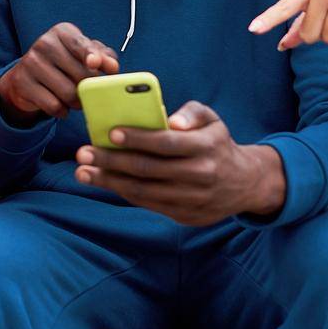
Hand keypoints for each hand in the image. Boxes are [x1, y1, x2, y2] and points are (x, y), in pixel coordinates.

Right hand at [0, 22, 118, 124]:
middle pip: (80, 75)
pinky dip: (62, 111)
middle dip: (90, 89)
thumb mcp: (84, 54)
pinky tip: (60, 106)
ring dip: (77, 102)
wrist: (28, 76)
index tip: (95, 64)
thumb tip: (112, 67)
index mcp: (62, 32)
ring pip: (68, 93)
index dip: (91, 55)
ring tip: (74, 99)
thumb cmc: (65, 63)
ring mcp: (31, 62)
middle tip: (88, 91)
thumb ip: (103, 57)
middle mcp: (44, 43)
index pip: (80, 45)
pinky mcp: (22, 82)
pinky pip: (53, 106)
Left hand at [73, 101, 283, 225]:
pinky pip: (148, 204)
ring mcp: (192, 200)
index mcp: (207, 147)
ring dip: (109, 182)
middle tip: (82, 153)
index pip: (167, 143)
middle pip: (149, 170)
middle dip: (111, 161)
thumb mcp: (213, 120)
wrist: (244, 184)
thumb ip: (192, 112)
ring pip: (144, 191)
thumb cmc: (217, 143)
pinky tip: (105, 182)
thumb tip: (172, 120)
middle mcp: (200, 176)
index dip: (138, 139)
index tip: (111, 133)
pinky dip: (124, 193)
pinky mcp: (185, 216)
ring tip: (83, 172)